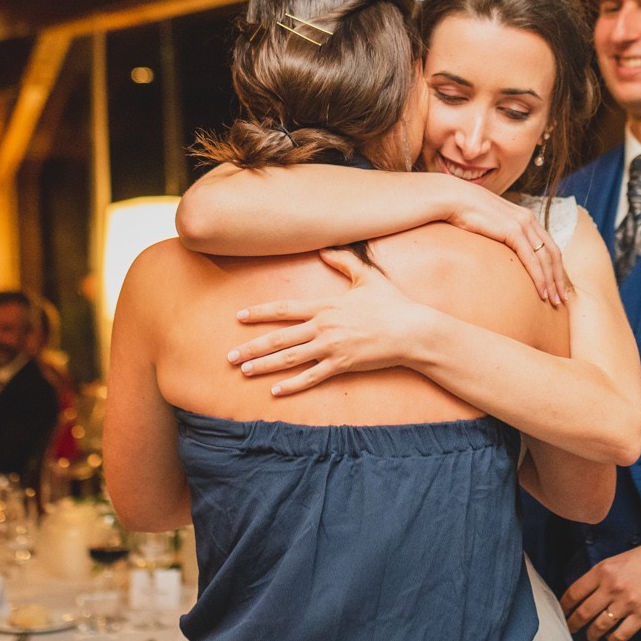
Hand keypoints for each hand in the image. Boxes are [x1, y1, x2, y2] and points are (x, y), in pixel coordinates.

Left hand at [229, 249, 438, 394]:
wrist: (411, 330)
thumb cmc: (392, 303)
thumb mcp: (368, 277)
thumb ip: (344, 262)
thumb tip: (325, 250)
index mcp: (325, 306)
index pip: (284, 309)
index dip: (259, 313)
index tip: (239, 316)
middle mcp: (323, 327)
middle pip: (279, 338)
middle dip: (252, 347)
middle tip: (229, 356)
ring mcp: (331, 348)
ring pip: (289, 358)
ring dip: (264, 366)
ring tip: (243, 371)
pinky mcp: (342, 365)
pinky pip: (312, 377)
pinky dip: (292, 385)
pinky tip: (275, 390)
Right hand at [437, 180, 566, 305]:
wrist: (454, 199)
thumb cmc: (466, 214)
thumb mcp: (490, 225)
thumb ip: (500, 235)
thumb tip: (499, 251)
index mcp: (526, 218)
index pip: (549, 246)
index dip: (556, 267)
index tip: (559, 286)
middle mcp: (529, 220)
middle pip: (553, 253)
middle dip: (559, 278)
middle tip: (563, 299)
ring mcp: (523, 224)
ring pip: (546, 259)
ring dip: (552, 282)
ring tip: (555, 301)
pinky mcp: (513, 231)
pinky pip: (531, 259)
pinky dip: (539, 277)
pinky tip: (542, 292)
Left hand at [561, 535, 640, 640]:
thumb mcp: (619, 559)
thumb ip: (602, 576)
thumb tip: (586, 594)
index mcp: (603, 570)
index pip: (574, 593)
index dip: (564, 606)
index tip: (562, 612)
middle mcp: (612, 586)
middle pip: (583, 613)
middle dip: (573, 624)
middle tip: (570, 629)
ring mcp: (628, 602)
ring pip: (599, 626)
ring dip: (592, 634)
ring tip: (591, 635)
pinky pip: (621, 635)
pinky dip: (612, 639)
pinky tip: (611, 637)